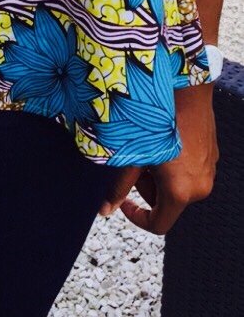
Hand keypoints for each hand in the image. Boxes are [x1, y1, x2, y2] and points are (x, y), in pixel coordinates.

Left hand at [97, 84, 218, 234]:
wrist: (186, 91)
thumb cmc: (158, 122)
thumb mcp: (133, 156)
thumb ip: (120, 187)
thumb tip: (105, 210)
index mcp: (180, 192)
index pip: (158, 225)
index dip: (137, 217)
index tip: (125, 203)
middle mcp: (200, 187)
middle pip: (167, 203)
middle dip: (148, 187)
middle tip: (138, 161)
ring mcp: (209, 172)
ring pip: (178, 186)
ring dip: (161, 175)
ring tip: (153, 147)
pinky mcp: (212, 158)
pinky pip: (190, 172)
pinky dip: (176, 164)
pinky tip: (167, 140)